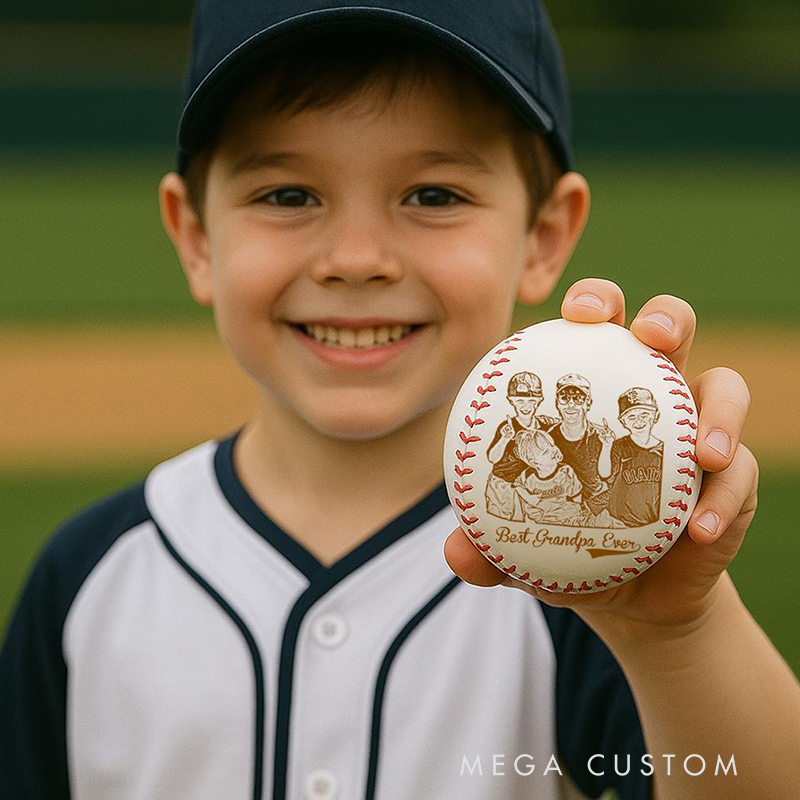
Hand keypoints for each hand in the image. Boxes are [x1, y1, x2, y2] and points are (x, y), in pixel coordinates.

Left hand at [444, 278, 757, 634]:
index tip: (575, 312)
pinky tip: (698, 529)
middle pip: (669, 329)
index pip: (595, 332)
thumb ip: (489, 548)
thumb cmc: (568, 546)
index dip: (592, 304)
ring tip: (704, 451)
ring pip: (725, 387)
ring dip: (720, 409)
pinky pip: (738, 475)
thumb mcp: (522, 550)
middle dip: (664, 317)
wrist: (630, 594)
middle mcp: (650, 397)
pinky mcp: (731, 478)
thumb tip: (456, 552)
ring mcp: (696, 432)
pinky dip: (723, 499)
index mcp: (595, 393)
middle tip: (648, 336)